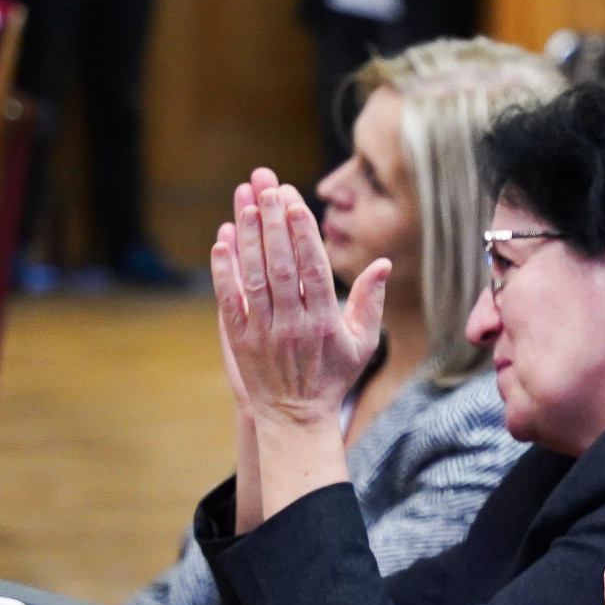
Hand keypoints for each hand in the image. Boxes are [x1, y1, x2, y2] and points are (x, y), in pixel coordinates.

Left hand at [210, 167, 386, 430]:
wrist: (296, 418)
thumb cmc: (334, 376)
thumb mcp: (363, 343)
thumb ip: (370, 301)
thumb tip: (382, 264)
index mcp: (325, 323)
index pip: (313, 269)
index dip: (302, 233)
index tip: (294, 201)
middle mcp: (294, 326)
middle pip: (282, 266)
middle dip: (273, 223)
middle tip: (266, 187)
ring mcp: (265, 333)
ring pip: (254, 278)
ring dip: (248, 240)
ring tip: (244, 203)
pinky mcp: (241, 341)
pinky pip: (230, 301)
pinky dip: (224, 271)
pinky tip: (221, 242)